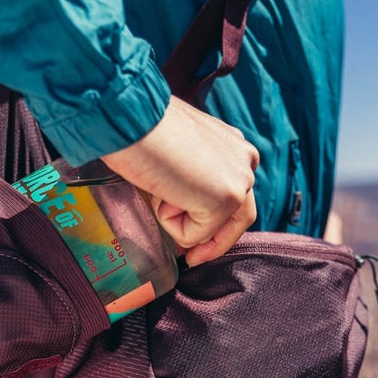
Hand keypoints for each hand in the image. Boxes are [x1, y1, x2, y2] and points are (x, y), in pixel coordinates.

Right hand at [102, 97, 258, 265]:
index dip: (215, 221)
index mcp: (232, 144)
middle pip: (239, 216)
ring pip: (213, 226)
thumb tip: (184, 215)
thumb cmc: (141, 127)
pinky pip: (194, 234)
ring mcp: (239, 180)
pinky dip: (170, 223)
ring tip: (158, 193)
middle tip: (190, 258)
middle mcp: (244, 159)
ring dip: (181, 222)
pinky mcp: (227, 199)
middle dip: (213, 241)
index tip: (195, 240)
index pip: (235, 193)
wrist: (133, 119)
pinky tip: (160, 190)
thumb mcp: (174, 152)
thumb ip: (189, 178)